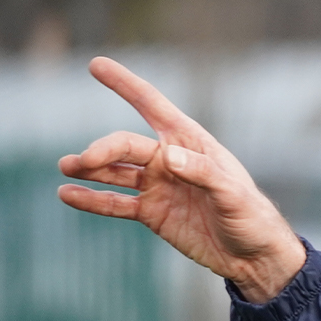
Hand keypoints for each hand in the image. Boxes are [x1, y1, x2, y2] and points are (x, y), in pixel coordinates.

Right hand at [58, 57, 306, 302]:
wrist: (253, 256)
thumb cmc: (252, 218)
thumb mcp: (234, 195)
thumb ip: (203, 174)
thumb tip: (166, 156)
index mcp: (192, 144)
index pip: (154, 107)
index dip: (126, 86)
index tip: (96, 64)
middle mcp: (171, 160)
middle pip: (126, 146)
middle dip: (102, 149)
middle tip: (80, 161)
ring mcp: (159, 186)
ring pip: (115, 171)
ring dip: (90, 169)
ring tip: (67, 168)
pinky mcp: (152, 213)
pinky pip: (115, 203)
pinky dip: (92, 199)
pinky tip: (67, 195)